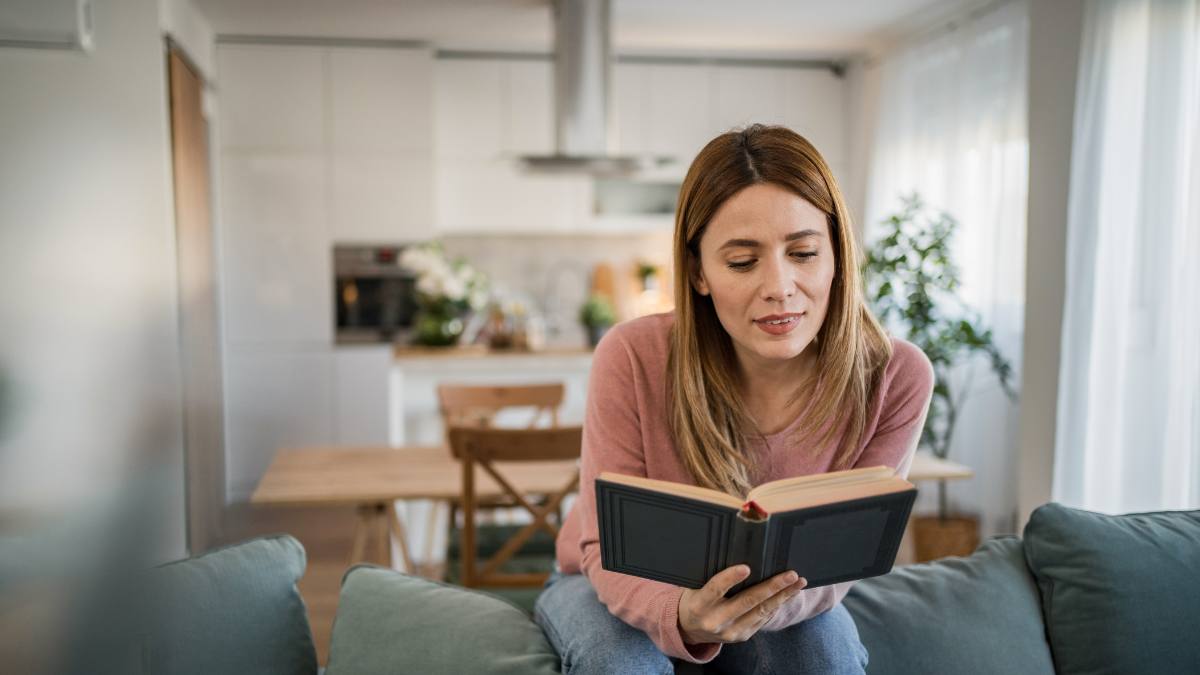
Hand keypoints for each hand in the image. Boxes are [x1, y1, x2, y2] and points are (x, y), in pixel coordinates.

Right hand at [677, 566, 807, 644]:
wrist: (689, 628)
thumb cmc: (696, 597)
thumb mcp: (695, 585)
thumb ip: (713, 575)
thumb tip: (742, 554)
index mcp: (699, 605)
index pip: (715, 589)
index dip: (730, 578)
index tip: (746, 567)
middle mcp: (715, 621)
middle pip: (747, 602)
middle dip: (772, 587)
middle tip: (790, 574)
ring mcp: (730, 632)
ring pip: (761, 612)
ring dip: (782, 596)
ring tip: (798, 583)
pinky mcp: (742, 636)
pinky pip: (762, 619)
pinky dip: (776, 605)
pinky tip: (787, 594)